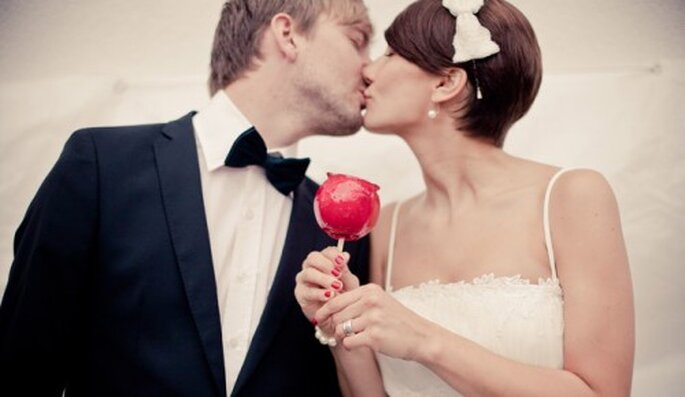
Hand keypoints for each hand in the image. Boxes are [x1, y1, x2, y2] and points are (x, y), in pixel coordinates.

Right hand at [294, 247, 359, 332]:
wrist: (339, 316)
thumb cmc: (344, 296)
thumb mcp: (349, 283)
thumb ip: (345, 270)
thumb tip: (345, 255)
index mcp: (325, 261)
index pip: (326, 252)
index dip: (334, 255)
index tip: (343, 261)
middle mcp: (312, 268)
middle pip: (313, 258)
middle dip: (326, 264)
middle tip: (338, 274)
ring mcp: (304, 280)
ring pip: (308, 273)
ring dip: (323, 278)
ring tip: (336, 286)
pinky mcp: (301, 294)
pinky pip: (307, 291)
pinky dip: (319, 293)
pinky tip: (329, 295)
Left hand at [314, 283, 435, 360]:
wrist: (420, 336)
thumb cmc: (398, 320)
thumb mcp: (380, 301)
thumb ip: (358, 300)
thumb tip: (329, 305)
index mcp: (370, 291)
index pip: (337, 299)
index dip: (325, 310)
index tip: (319, 318)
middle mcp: (370, 302)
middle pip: (337, 315)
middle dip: (336, 325)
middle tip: (340, 332)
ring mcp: (372, 319)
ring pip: (341, 329)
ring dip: (343, 336)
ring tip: (354, 337)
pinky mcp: (374, 336)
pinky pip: (348, 342)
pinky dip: (349, 346)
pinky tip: (358, 344)